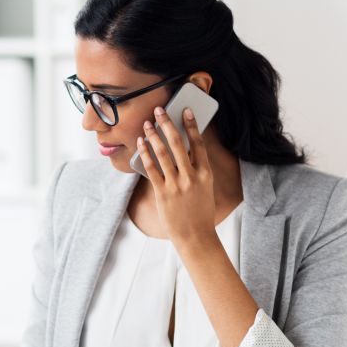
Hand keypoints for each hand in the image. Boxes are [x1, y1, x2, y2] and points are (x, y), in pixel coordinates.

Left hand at [137, 105, 215, 245]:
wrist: (196, 236)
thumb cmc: (201, 212)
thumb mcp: (206, 188)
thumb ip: (197, 169)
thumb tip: (186, 149)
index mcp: (206, 174)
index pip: (198, 144)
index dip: (191, 125)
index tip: (185, 111)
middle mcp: (191, 177)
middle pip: (178, 144)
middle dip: (167, 124)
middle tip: (160, 110)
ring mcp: (176, 185)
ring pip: (163, 154)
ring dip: (154, 136)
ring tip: (147, 124)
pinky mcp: (163, 193)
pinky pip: (152, 169)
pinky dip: (146, 154)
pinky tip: (141, 144)